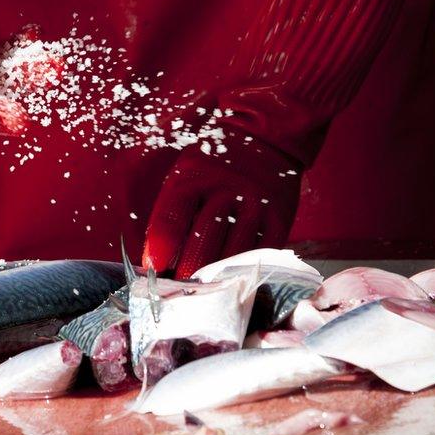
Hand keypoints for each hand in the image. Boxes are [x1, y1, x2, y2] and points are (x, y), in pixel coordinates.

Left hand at [142, 128, 301, 277]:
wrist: (265, 139)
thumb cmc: (215, 165)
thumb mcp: (186, 174)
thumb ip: (173, 213)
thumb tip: (157, 261)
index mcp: (194, 176)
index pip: (171, 218)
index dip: (160, 248)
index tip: (155, 269)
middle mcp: (226, 189)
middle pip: (202, 242)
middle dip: (187, 272)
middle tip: (179, 293)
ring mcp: (255, 205)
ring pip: (231, 253)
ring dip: (215, 279)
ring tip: (204, 294)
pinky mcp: (279, 219)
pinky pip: (260, 254)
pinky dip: (245, 270)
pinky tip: (233, 281)